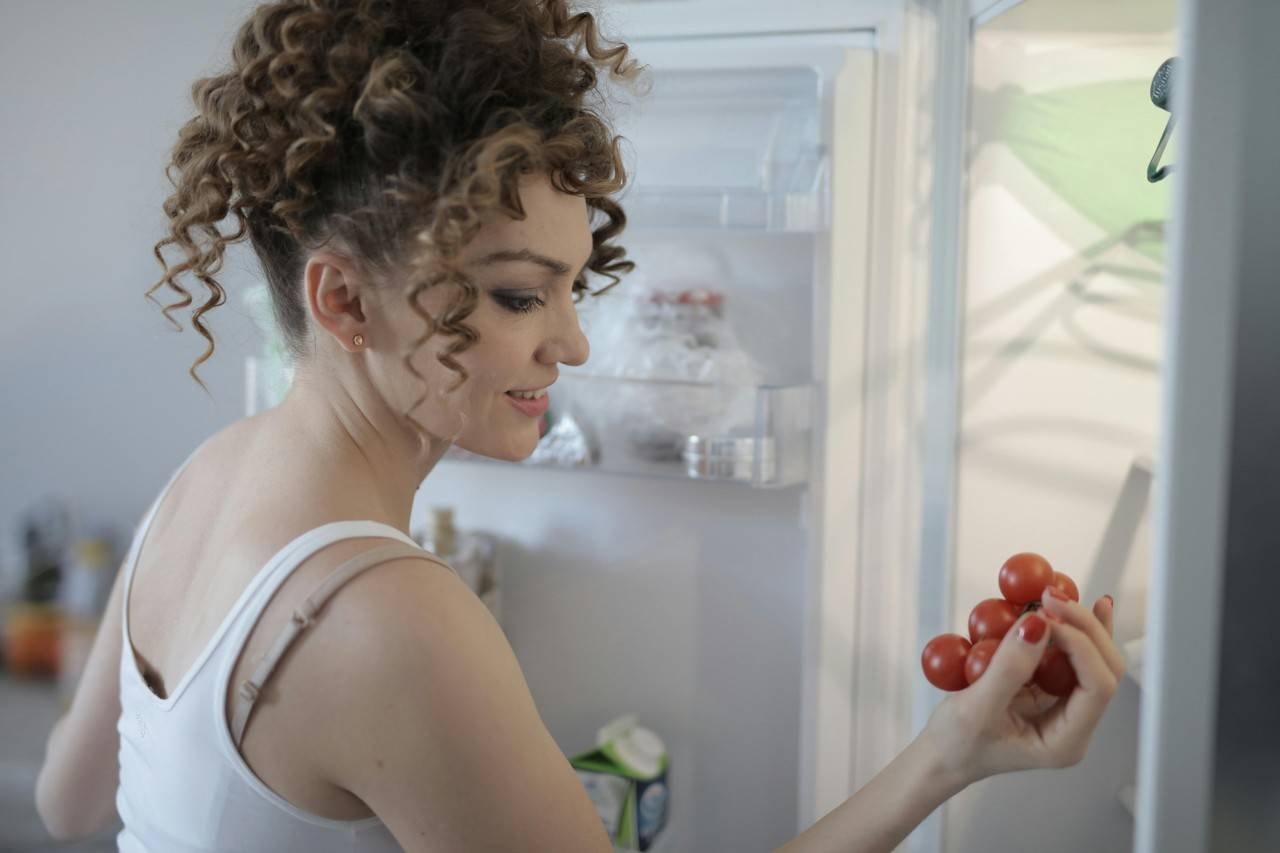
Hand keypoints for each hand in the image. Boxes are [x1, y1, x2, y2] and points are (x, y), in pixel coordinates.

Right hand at [921, 591, 1124, 785]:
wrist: (943, 755)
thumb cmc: (958, 744)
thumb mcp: (977, 706)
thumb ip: (1009, 667)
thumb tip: (1037, 624)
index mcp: (1066, 740)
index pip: (1097, 687)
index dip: (1080, 645)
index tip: (1045, 616)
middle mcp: (1073, 722)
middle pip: (1102, 667)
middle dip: (1083, 627)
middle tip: (1052, 596)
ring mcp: (1063, 704)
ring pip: (1091, 656)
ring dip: (1077, 621)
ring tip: (1056, 592)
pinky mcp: (1048, 687)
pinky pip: (1065, 653)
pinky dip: (1061, 626)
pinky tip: (1058, 605)